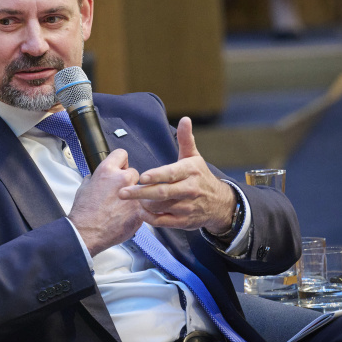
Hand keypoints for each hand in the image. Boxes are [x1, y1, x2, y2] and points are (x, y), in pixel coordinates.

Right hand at [68, 149, 144, 255]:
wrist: (87, 233)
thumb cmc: (84, 212)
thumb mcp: (84, 187)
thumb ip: (95, 178)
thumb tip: (98, 176)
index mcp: (107, 171)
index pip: (121, 154)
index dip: (120, 161)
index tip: (120, 167)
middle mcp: (122, 180)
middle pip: (133, 173)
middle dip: (128, 181)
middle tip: (119, 192)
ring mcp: (133, 196)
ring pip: (140, 190)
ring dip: (134, 196)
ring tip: (121, 206)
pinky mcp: (140, 211)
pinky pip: (142, 206)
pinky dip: (136, 210)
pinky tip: (124, 216)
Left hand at [118, 117, 234, 232]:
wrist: (219, 204)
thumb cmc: (200, 177)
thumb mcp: (194, 157)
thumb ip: (185, 139)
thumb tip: (185, 119)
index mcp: (191, 171)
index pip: (171, 174)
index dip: (156, 176)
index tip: (141, 177)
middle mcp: (190, 190)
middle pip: (163, 193)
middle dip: (141, 193)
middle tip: (122, 192)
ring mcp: (187, 207)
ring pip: (161, 207)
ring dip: (144, 204)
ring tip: (131, 199)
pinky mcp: (184, 222)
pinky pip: (164, 222)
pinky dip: (150, 218)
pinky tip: (141, 211)